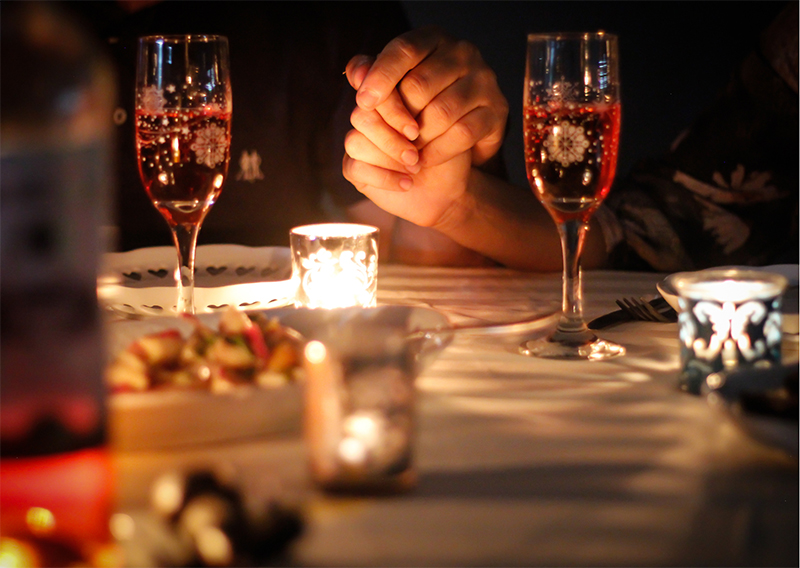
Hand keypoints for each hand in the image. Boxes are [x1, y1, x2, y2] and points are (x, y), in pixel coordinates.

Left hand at [344, 25, 507, 176]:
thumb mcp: (395, 86)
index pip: (403, 50)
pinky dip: (437, 151)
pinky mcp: (497, 110)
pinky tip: (424, 160)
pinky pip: (462, 133)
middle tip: (391, 138)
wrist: (464, 133)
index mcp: (433, 39)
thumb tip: (357, 73)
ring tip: (406, 153)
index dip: (381, 76)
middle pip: (419, 85)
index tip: (363, 102)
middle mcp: (462, 53)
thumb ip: (371, 76)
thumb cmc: (421, 105)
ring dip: (418, 139)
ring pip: (441, 112)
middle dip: (399, 118)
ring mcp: (484, 80)